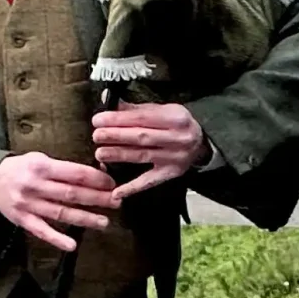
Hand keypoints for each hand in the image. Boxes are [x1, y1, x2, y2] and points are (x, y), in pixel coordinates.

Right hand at [0, 152, 115, 253]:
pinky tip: (72, 245)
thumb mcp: (40, 159)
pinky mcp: (22, 220)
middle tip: (116, 202)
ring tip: (104, 222)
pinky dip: (57, 239)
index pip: (76, 174)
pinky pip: (41, 231)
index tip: (112, 184)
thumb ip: (64, 168)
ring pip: (61, 213)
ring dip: (85, 219)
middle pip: (72, 194)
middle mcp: (35, 185)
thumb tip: (96, 175)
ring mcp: (28, 205)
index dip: (97, 179)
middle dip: (97, 198)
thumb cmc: (22, 169)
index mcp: (41, 166)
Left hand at [91, 101, 208, 201]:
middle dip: (116, 136)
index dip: (118, 119)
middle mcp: (177, 138)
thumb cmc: (176, 124)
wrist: (202, 143)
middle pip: (142, 137)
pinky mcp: (171, 174)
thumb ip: (137, 109)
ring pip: (142, 156)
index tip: (98, 119)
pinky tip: (116, 193)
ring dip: (119, 155)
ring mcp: (174, 158)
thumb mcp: (163, 110)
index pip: (142, 118)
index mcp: (175, 118)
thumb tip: (109, 104)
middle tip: (96, 135)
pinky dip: (132, 188)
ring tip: (100, 153)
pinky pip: (149, 182)